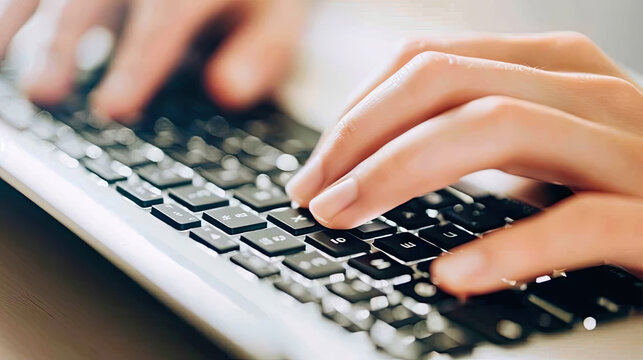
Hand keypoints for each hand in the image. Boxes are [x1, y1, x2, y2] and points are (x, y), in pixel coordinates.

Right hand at [0, 0, 303, 120]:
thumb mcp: (278, 20)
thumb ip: (260, 54)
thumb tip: (228, 92)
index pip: (163, 22)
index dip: (137, 64)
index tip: (113, 107)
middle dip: (64, 46)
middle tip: (43, 94)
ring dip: (19, 25)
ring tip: (2, 70)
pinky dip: (18, 12)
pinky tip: (0, 44)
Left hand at [285, 32, 642, 295]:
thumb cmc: (615, 180)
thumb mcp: (539, 140)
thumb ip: (472, 132)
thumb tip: (371, 162)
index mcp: (549, 66)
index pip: (428, 60)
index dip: (356, 111)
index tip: (316, 166)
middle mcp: (585, 92)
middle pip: (445, 81)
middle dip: (360, 136)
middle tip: (312, 194)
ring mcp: (624, 148)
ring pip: (497, 127)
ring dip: (400, 172)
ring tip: (344, 217)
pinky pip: (577, 222)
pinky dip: (508, 248)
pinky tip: (452, 273)